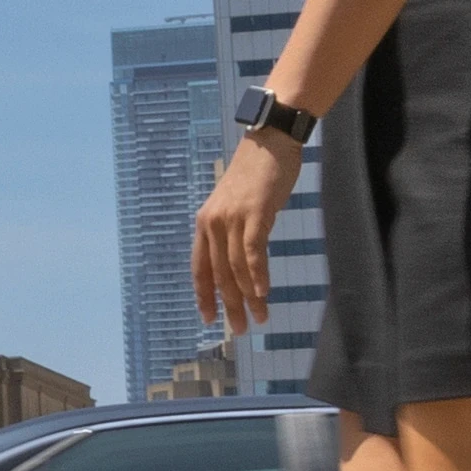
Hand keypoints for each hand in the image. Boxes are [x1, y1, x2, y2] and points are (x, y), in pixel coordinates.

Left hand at [191, 123, 300, 333]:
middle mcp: (213, 222)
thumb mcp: (236, 207)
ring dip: (250, 296)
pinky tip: (264, 292)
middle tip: (240, 329)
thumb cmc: (256, 176)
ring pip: (237, 267)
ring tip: (261, 316)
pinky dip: (258, 273)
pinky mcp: (255, 212)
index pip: (199, 268)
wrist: (270, 142)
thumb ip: (232, 233)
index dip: (203, 295)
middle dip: (230, 305)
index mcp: (205, 223)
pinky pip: (253, 250)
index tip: (207, 319)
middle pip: (219, 274)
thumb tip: (239, 265)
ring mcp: (233, 217)